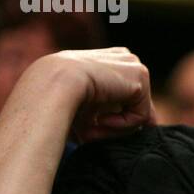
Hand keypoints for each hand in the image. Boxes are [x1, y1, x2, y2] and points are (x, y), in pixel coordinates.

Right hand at [21, 47, 155, 142]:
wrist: (53, 84)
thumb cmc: (59, 99)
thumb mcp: (86, 107)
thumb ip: (108, 115)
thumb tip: (134, 130)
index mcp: (111, 60)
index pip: (130, 93)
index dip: (123, 116)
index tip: (103, 129)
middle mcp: (126, 59)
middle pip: (139, 103)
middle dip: (120, 125)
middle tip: (92, 134)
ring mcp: (135, 66)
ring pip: (138, 113)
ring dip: (115, 129)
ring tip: (92, 129)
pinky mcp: (140, 77)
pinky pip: (140, 116)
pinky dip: (121, 125)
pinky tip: (100, 120)